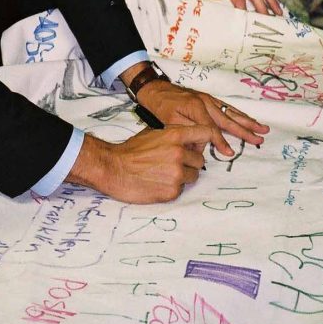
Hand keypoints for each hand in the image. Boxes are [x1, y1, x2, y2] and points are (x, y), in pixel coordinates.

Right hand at [67, 125, 212, 202]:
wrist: (114, 168)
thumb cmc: (131, 150)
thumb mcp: (153, 132)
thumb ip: (174, 134)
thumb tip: (190, 139)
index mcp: (175, 135)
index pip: (205, 133)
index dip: (208, 138)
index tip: (208, 143)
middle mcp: (179, 154)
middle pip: (200, 159)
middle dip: (190, 162)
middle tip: (174, 163)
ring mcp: (176, 174)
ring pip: (193, 176)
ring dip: (184, 176)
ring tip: (165, 173)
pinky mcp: (172, 191)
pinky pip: (182, 189)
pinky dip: (173, 187)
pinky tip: (158, 182)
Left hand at [139, 79, 268, 155]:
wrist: (153, 88)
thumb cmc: (160, 106)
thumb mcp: (170, 122)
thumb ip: (188, 133)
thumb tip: (202, 146)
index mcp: (196, 107)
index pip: (213, 129)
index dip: (221, 142)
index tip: (230, 153)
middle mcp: (205, 102)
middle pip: (228, 119)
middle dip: (245, 129)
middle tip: (261, 136)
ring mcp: (207, 99)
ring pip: (230, 112)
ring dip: (246, 120)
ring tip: (261, 127)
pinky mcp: (206, 98)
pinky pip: (225, 107)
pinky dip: (237, 113)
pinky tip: (245, 118)